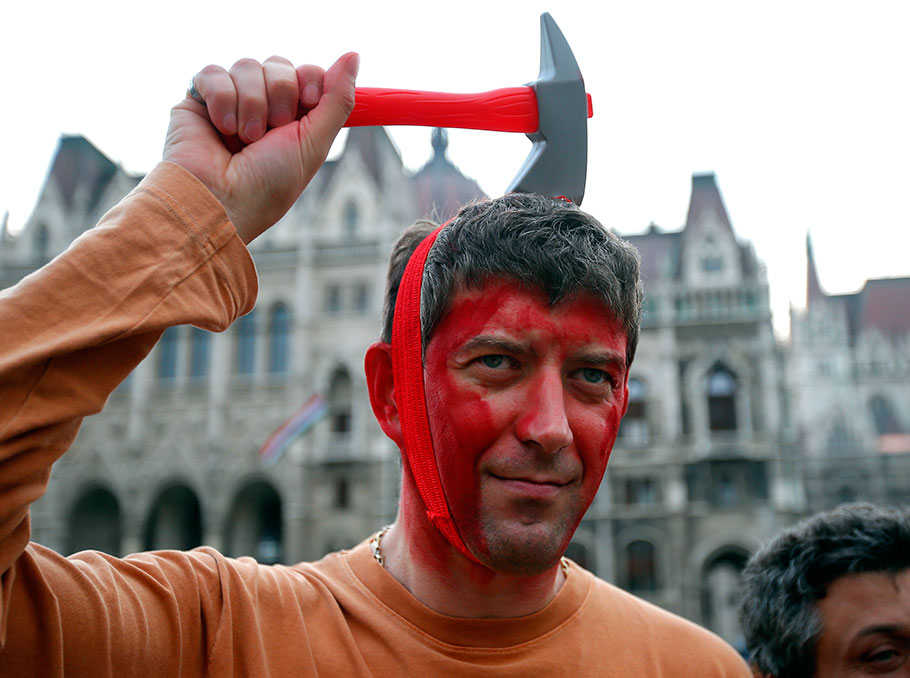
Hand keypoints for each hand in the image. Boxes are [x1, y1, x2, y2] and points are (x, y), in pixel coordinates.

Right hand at [163, 53, 358, 243]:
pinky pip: (214, 72)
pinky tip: (221, 129)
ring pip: (248, 65)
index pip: (308, 73)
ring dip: (251, 104)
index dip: (309, 80)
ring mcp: (230, 101)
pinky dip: (222, 100)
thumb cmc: (268, 184)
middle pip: (280, 64)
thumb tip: (354, 56)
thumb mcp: (314, 143)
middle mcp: (263, 107)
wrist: (220, 201)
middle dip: (280, 95)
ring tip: (244, 139)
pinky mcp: (198, 99)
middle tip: (270, 132)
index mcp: (293, 119)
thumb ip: (337, 99)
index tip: (307, 102)